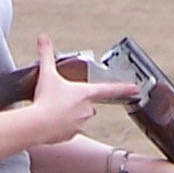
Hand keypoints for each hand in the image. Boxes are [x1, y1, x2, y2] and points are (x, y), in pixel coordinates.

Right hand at [22, 35, 138, 144]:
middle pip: (89, 104)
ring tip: (56, 110)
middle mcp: (87, 109)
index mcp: (85, 93)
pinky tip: (53, 122)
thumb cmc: (45, 100)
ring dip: (71, 114)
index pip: (110, 89)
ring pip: (80, 117)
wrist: (37, 124)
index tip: (136, 89)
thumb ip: (46, 54)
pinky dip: (63, 126)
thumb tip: (43, 38)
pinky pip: (70, 129)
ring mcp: (81, 123)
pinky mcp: (72, 135)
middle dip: (79, 101)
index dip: (125, 88)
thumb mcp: (46, 74)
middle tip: (62, 99)